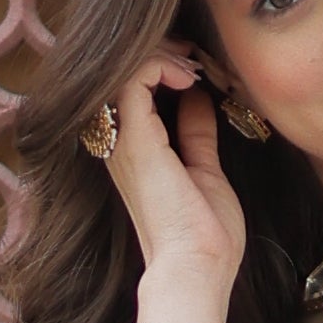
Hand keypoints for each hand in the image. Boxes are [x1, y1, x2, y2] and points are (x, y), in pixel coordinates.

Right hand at [96, 51, 245, 322]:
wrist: (196, 268)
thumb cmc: (203, 234)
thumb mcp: (205, 169)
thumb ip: (198, 133)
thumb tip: (199, 99)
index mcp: (132, 151)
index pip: (132, 88)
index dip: (164, 66)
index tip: (200, 69)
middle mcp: (117, 142)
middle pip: (122, 73)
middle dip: (163, 54)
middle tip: (198, 58)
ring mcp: (121, 140)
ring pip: (123, 68)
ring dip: (162, 56)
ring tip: (195, 66)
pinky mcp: (134, 139)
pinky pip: (133, 77)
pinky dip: (162, 65)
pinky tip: (189, 78)